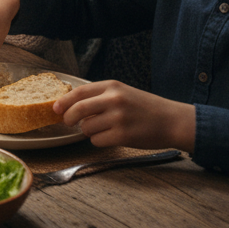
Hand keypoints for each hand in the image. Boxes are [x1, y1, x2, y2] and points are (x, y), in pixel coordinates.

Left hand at [54, 81, 196, 151]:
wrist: (173, 121)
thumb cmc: (147, 108)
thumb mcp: (124, 92)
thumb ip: (101, 96)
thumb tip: (72, 105)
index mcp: (113, 86)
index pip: (79, 92)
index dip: (63, 101)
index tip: (55, 108)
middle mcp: (114, 100)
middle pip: (77, 109)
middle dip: (68, 118)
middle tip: (68, 122)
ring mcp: (118, 118)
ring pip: (86, 128)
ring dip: (89, 131)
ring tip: (104, 129)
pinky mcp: (123, 135)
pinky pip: (97, 141)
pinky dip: (99, 141)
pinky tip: (112, 137)